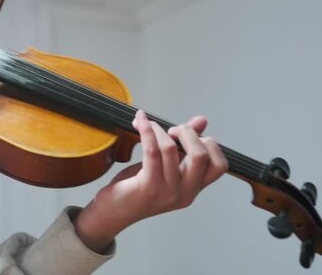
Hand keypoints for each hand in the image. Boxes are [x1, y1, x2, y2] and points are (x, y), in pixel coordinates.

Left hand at [73, 110, 227, 252]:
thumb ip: (184, 145)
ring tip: (148, 125)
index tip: (188, 136)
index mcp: (193, 189)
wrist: (113, 213)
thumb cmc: (137, 188)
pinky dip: (146, 131)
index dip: (208, 143)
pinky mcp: (148, 187)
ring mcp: (167, 192)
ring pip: (171, 149)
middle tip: (170, 130)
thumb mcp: (165, 167)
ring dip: (158, 129)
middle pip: (201, 155)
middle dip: (186, 132)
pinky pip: (151, 151)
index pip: (219, 166)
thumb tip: (202, 120)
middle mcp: (185, 193)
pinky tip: (140, 121)